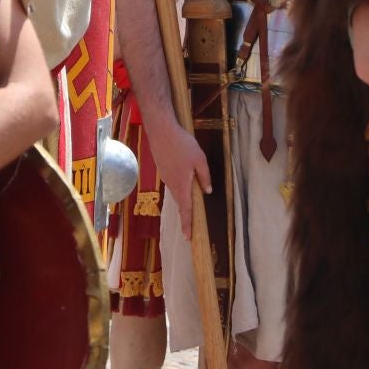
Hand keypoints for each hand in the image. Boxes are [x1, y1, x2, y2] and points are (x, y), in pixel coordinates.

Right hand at [143, 114, 211, 237]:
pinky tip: (183, 178)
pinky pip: (173, 183)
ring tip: (190, 205)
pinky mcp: (162, 169)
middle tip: (190, 228)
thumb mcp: (199, 159)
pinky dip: (179, 186)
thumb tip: (207, 191)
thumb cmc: (183, 144)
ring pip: (177, 191)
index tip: (188, 237)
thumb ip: (205, 176)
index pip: (186, 209)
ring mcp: (165, 177)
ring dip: (183, 198)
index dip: (188, 223)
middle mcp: (171, 184)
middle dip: (185, 215)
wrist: (161, 131)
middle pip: (181, 202)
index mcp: (182, 185)